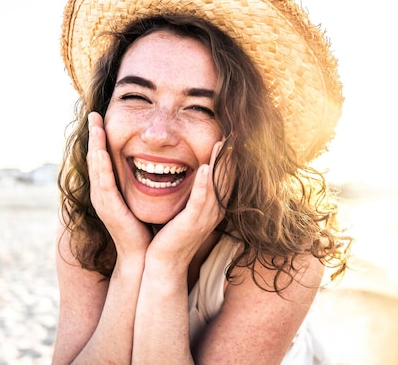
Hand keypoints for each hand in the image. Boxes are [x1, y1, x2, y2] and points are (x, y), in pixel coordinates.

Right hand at [87, 112, 151, 257]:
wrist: (143, 254)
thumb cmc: (146, 225)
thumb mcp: (143, 197)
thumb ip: (143, 180)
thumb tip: (155, 162)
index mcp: (109, 188)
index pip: (103, 157)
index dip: (101, 137)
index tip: (102, 117)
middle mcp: (101, 192)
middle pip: (95, 157)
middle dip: (94, 135)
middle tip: (93, 113)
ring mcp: (102, 200)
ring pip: (95, 166)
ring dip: (95, 144)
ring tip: (95, 124)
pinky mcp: (108, 208)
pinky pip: (102, 181)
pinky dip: (101, 164)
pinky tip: (100, 151)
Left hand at [147, 141, 231, 267]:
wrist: (164, 263)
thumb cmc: (172, 236)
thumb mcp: (187, 212)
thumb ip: (193, 195)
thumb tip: (193, 175)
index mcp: (213, 208)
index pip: (226, 178)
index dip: (229, 159)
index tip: (230, 138)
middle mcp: (214, 211)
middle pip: (226, 178)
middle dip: (229, 156)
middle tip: (233, 134)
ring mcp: (205, 217)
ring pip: (216, 185)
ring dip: (220, 163)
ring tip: (222, 143)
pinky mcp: (192, 222)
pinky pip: (201, 199)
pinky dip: (205, 183)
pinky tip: (207, 167)